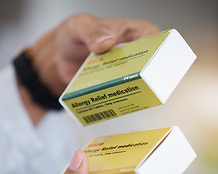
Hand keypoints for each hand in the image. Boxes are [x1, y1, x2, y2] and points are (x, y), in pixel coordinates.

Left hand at [30, 13, 159, 95]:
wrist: (59, 55)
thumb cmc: (74, 34)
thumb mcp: (79, 27)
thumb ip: (91, 32)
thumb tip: (105, 42)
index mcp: (134, 32)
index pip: (155, 40)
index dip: (157, 52)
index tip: (151, 64)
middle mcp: (134, 52)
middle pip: (150, 66)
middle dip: (147, 76)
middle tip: (139, 82)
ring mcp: (126, 71)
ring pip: (137, 83)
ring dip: (132, 91)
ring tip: (124, 95)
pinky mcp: (116, 85)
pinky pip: (121, 94)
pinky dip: (118, 100)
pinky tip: (112, 102)